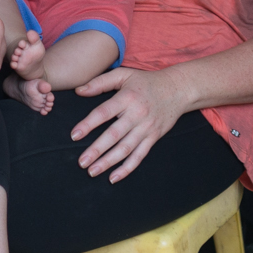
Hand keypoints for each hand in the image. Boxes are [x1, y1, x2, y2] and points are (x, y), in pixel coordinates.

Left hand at [67, 65, 183, 181]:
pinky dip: (127, 168)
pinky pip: (139, 156)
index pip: (104, 113)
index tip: (74, 136)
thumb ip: (100, 82)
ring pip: (125, 149)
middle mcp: (136, 114)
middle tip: (81, 162)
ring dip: (108, 162)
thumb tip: (78, 91)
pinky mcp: (154, 138)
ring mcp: (146, 128)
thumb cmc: (146, 82)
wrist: (177, 89)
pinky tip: (114, 177)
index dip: (88, 124)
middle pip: (114, 135)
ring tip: (92, 171)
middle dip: (96, 150)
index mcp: (126, 98)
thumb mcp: (124, 75)